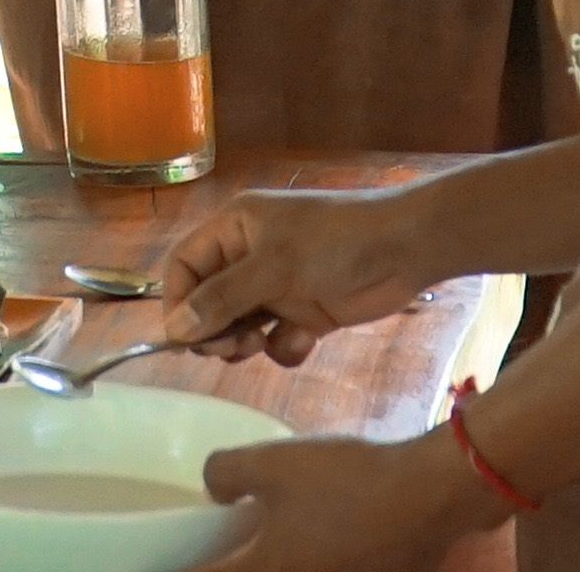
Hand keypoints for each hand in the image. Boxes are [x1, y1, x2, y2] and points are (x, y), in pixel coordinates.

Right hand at [159, 188, 432, 368]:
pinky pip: (275, 340)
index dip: (177, 301)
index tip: (184, 339)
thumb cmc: (334, 243)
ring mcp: (278, 286)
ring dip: (244, 342)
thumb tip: (176, 328)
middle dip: (213, 328)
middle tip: (229, 349)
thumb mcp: (273, 267)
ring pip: (239, 325)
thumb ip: (222, 298)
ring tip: (259, 345)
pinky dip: (284, 347)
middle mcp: (250, 256)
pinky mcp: (305, 313)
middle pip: (207, 301)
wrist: (404, 251)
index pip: (184, 266)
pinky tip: (305, 340)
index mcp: (234, 229)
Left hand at [196, 430, 506, 570]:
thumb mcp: (273, 462)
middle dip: (227, 565)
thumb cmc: (347, 482)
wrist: (429, 496)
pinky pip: (324, 571)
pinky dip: (308, 560)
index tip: (166, 564)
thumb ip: (226, 473)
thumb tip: (212, 489)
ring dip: (269, 562)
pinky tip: (312, 536)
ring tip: (263, 542)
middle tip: (217, 551)